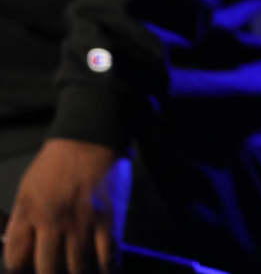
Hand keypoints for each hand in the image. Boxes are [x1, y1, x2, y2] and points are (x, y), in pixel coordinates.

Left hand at [3, 139, 129, 273]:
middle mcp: (52, 222)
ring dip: (77, 272)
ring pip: (77, 266)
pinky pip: (108, 255)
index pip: (15, 258)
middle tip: (56, 272)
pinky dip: (107, 268)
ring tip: (78, 271)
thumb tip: (26, 245)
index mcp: (28, 213)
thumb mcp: (27, 188)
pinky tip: (105, 270)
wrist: (91, 136)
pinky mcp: (109, 220)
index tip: (27, 271)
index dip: (20, 270)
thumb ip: (24, 219)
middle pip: (47, 269)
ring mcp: (82, 223)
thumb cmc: (57, 161)